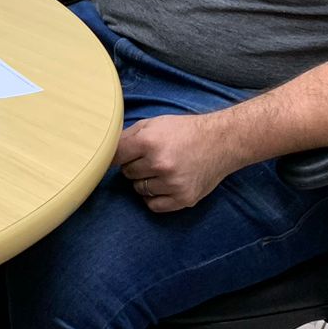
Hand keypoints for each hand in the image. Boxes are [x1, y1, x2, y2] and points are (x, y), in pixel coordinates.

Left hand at [114, 113, 242, 212]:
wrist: (221, 142)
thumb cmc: (185, 131)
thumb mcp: (154, 123)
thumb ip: (128, 135)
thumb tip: (106, 148)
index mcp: (149, 142)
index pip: (115, 157)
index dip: (115, 156)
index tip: (119, 157)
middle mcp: (159, 164)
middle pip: (127, 173)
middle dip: (134, 166)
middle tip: (149, 158)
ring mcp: (172, 183)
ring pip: (139, 189)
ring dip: (144, 181)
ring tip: (160, 169)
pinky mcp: (183, 198)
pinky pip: (153, 205)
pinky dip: (154, 197)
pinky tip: (163, 185)